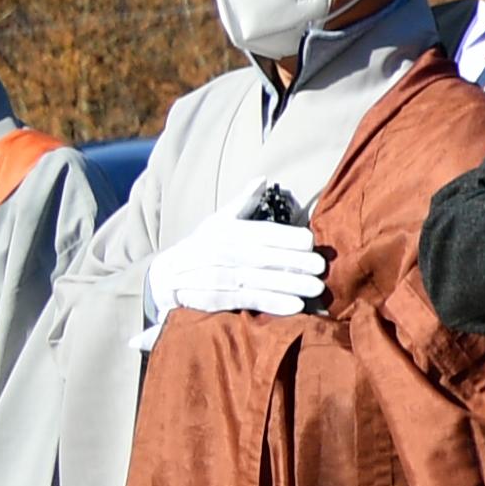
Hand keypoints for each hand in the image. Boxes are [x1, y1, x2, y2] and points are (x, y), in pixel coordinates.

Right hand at [147, 208, 328, 317]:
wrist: (163, 277)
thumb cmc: (203, 248)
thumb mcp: (218, 222)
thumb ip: (243, 202)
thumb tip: (263, 179)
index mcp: (225, 231)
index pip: (259, 233)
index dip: (285, 237)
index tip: (311, 242)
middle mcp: (218, 252)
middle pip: (260, 257)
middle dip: (293, 261)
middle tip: (321, 266)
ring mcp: (213, 277)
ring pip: (255, 280)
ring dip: (287, 284)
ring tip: (316, 288)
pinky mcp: (211, 300)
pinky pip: (244, 301)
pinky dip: (270, 304)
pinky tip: (295, 306)